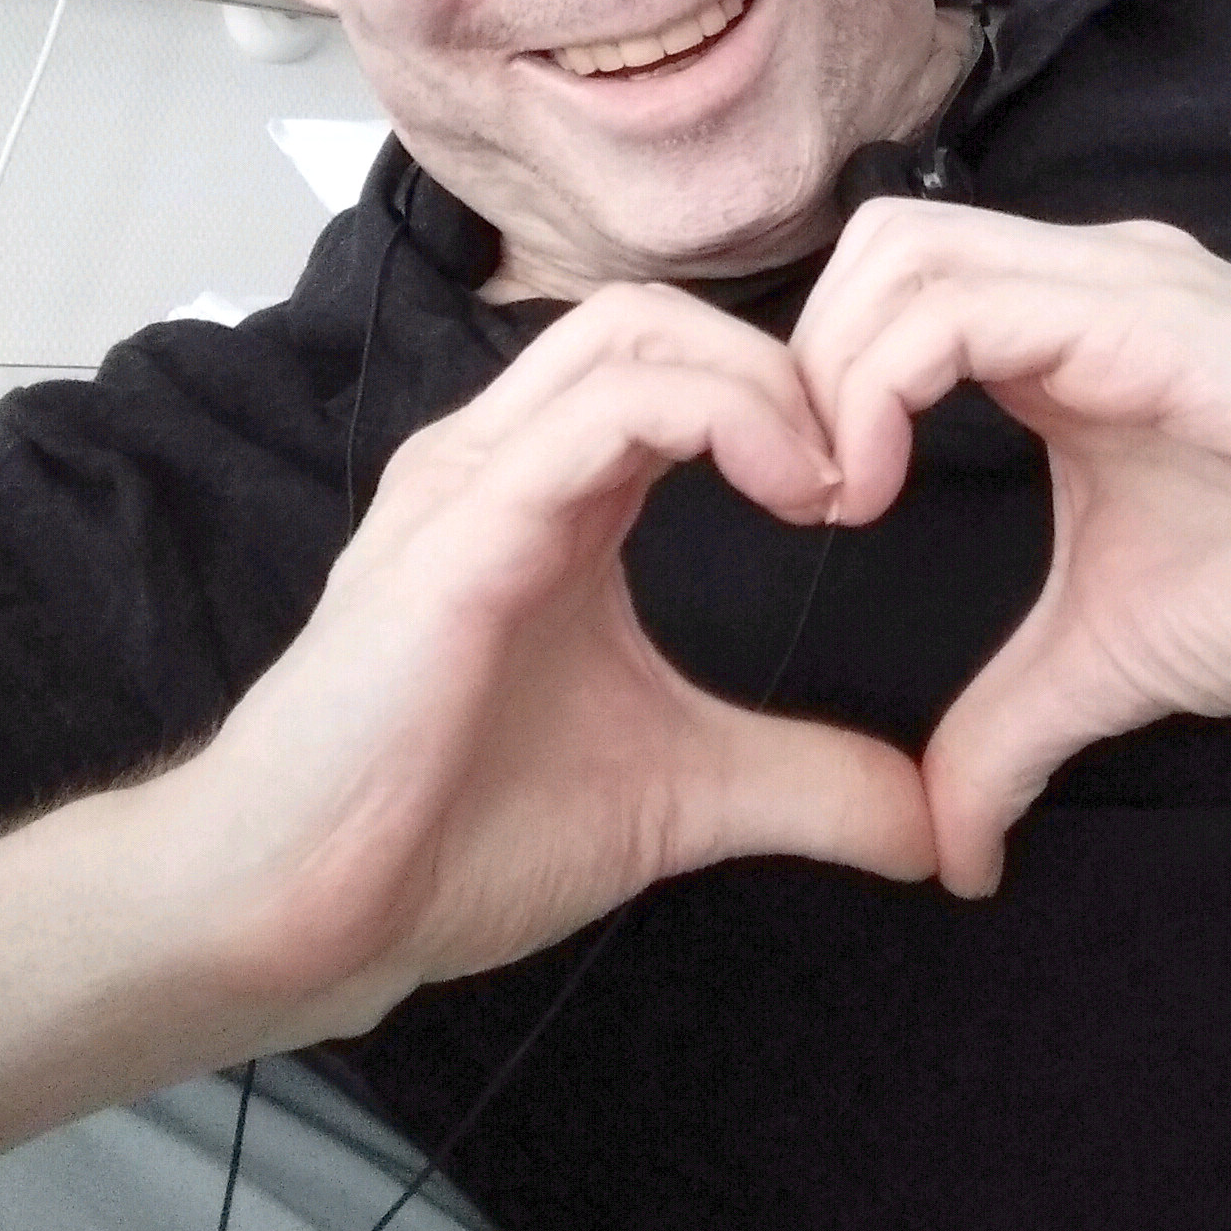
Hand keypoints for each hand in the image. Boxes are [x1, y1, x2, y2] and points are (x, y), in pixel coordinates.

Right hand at [177, 285, 934, 1039]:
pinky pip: (596, 414)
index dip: (785, 394)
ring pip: (629, 335)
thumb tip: (930, 826)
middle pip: (653, 317)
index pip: (671, 361)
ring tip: (831, 482)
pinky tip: (786, 492)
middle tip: (863, 473)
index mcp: (548, 492)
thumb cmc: (450, 835)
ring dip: (759, 383)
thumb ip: (803, 784)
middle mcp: (502, 458)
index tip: (868, 492)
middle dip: (782, 367)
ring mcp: (470, 480)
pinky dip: (714, 417)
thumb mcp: (676, 793)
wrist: (300, 912)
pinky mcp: (457, 529)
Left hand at [792, 203, 1230, 894]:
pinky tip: (884, 482)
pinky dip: (883, 383)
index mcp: (1058, 340)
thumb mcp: (1118, 658)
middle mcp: (1076, 287)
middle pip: (871, 248)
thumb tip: (952, 852)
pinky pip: (968, 306)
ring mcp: (1116, 289)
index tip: (804, 514)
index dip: (810, 387)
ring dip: (828, 372)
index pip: (882, 295)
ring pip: (897, 254)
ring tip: (840, 496)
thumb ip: (1013, 730)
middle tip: (801, 499)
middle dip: (796, 364)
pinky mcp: (1157, 319)